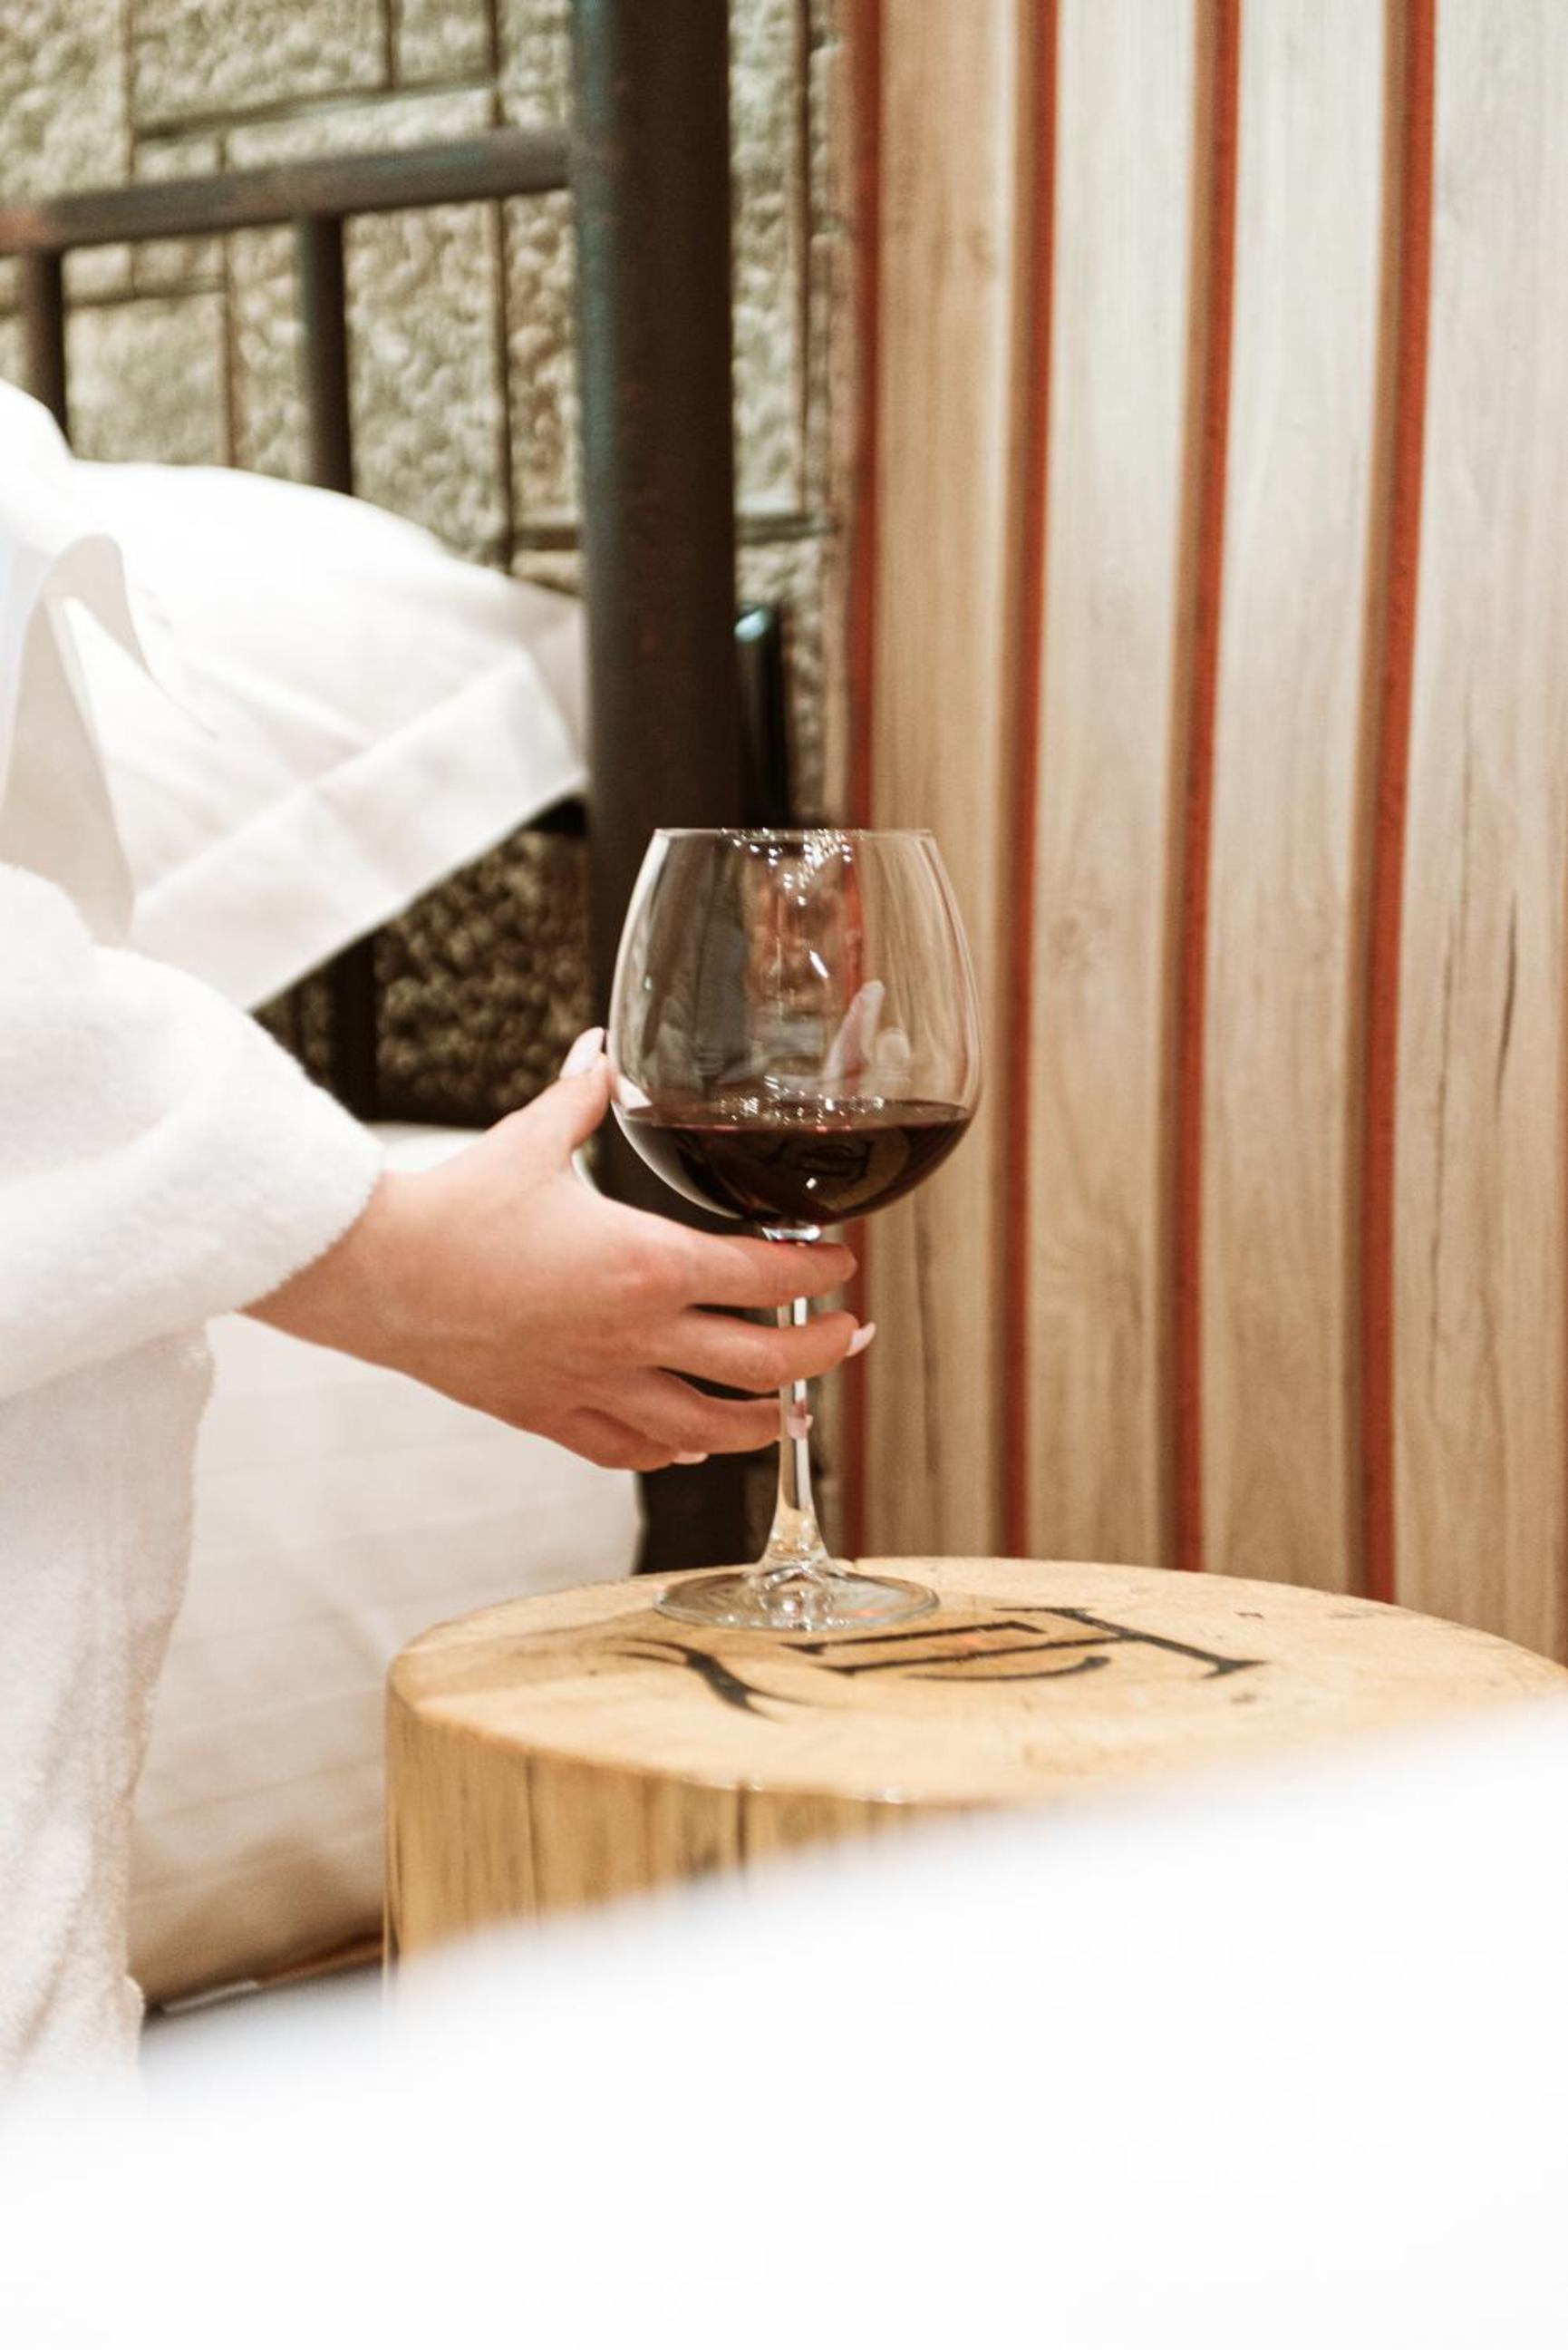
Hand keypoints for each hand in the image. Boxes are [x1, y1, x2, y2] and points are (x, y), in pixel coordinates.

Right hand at [248, 1034, 865, 1471]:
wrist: (378, 1275)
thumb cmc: (454, 1210)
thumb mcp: (533, 1140)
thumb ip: (584, 1098)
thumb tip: (603, 1055)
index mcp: (646, 1263)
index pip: (766, 1277)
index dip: (817, 1272)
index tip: (838, 1265)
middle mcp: (633, 1334)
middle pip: (761, 1364)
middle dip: (819, 1353)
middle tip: (847, 1338)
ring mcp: (595, 1383)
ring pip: (704, 1426)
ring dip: (761, 1423)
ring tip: (792, 1413)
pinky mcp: (551, 1413)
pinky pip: (625, 1448)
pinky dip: (666, 1451)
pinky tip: (685, 1447)